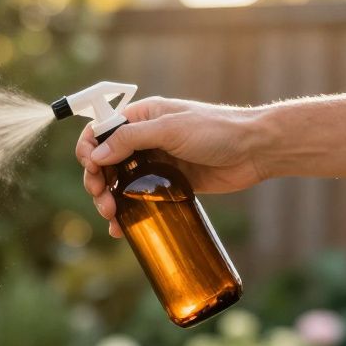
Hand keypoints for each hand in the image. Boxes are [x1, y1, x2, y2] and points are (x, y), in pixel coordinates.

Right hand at [74, 97, 266, 237]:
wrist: (256, 150)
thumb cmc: (217, 130)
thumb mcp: (170, 129)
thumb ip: (131, 139)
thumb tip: (96, 155)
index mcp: (142, 117)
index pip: (101, 131)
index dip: (89, 149)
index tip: (91, 169)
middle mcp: (145, 139)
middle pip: (105, 161)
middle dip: (97, 181)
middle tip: (103, 200)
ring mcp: (156, 163)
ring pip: (119, 183)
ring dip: (109, 200)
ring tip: (112, 217)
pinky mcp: (169, 184)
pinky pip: (139, 199)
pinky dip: (127, 213)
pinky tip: (122, 228)